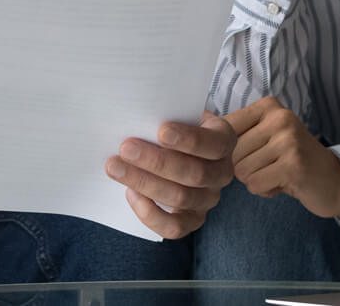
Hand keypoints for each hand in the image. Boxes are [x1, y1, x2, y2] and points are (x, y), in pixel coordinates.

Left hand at [105, 112, 236, 238]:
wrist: (177, 149)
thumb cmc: (175, 125)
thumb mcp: (176, 113)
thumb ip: (165, 114)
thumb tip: (136, 117)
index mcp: (223, 140)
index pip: (213, 144)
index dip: (189, 139)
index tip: (161, 131)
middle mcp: (222, 172)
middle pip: (195, 174)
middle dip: (156, 162)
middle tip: (126, 148)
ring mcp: (209, 199)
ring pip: (181, 198)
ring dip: (144, 182)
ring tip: (115, 167)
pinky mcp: (193, 220)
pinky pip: (174, 227)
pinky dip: (149, 213)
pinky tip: (130, 192)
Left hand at [225, 96, 339, 218]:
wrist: (333, 180)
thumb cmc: (289, 159)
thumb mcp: (264, 136)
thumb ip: (236, 131)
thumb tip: (196, 126)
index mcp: (268, 106)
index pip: (224, 128)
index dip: (227, 149)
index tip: (246, 153)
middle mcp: (279, 117)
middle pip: (230, 152)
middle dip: (243, 167)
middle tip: (268, 166)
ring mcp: (288, 140)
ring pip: (240, 170)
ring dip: (254, 180)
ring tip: (276, 173)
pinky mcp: (293, 164)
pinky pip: (255, 184)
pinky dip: (264, 190)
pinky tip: (282, 183)